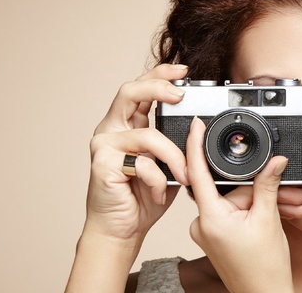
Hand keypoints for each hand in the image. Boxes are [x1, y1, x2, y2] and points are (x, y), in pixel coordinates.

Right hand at [83, 64, 190, 242]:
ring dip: (174, 157)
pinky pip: (142, 163)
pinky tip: (159, 192)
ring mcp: (104, 144)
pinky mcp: (102, 164)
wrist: (123, 229)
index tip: (184, 71)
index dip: (160, 74)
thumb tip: (200, 127)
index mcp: (128, 124)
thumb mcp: (168, 164)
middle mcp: (113, 129)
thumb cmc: (143, 197)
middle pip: (130, 92)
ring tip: (184, 175)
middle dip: (158, 87)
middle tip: (181, 95)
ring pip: (147, 135)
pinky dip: (158, 180)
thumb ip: (176, 143)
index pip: (142, 88)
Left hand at [187, 117, 301, 292]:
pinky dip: (257, 212)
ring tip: (291, 207)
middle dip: (260, 187)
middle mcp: (204, 224)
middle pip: (231, 188)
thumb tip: (274, 161)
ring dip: (264, 202)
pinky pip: (237, 213)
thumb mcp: (268, 220)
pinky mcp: (218, 237)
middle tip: (288, 190)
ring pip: (238, 201)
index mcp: (210, 218)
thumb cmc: (264, 269)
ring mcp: (211, 231)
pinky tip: (279, 214)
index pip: (198, 172)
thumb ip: (268, 185)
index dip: (197, 145)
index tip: (197, 125)